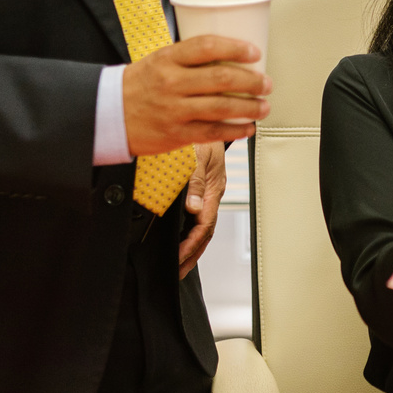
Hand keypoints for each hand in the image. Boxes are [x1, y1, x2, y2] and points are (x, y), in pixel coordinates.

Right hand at [122, 35, 271, 155]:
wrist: (107, 115)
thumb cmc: (139, 85)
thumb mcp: (159, 60)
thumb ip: (190, 58)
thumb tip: (232, 55)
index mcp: (168, 59)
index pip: (207, 46)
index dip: (236, 48)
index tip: (255, 52)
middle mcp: (172, 83)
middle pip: (221, 79)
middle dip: (252, 82)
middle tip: (266, 83)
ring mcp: (174, 110)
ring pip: (222, 108)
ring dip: (250, 108)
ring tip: (264, 106)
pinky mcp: (176, 134)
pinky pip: (212, 132)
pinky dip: (235, 131)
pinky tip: (247, 128)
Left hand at [178, 143, 225, 277]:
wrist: (212, 121)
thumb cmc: (205, 136)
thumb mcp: (199, 156)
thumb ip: (196, 182)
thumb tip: (194, 208)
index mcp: (214, 190)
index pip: (204, 226)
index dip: (191, 244)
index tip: (178, 258)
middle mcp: (212, 195)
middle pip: (205, 233)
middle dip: (192, 255)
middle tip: (178, 271)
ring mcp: (208, 194)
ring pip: (202, 227)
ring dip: (191, 247)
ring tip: (180, 264)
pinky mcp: (201, 190)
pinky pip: (197, 217)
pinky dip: (189, 232)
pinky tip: (180, 239)